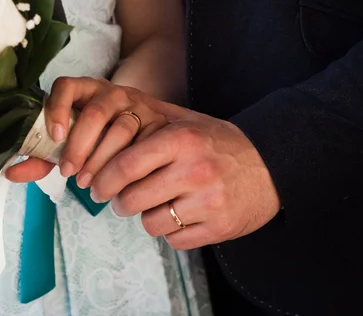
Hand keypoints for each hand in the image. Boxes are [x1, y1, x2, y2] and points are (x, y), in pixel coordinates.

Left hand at [6, 77, 167, 183]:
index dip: (58, 108)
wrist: (146, 129)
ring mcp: (136, 105)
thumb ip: (41, 156)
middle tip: (68, 173)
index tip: (55, 136)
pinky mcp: (157, 122)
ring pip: (122, 128)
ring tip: (88, 184)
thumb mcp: (68, 142)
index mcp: (84, 90)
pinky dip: (130, 163)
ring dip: (102, 159)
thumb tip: (9, 173)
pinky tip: (118, 180)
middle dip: (80, 146)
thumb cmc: (98, 136)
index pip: (66, 86)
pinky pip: (145, 142)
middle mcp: (110, 93)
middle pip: (95, 112)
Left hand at [7, 77, 280, 249]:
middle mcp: (195, 170)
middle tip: (119, 199)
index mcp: (181, 139)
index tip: (94, 185)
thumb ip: (144, 125)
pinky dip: (170, 231)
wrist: (269, 166)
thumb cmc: (216, 142)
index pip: (125, 165)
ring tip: (154, 204)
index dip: (102, 179)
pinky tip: (179, 214)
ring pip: (150, 223)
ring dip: (145, 217)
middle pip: (131, 199)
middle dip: (118, 202)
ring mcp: (209, 201)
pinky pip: (174, 239)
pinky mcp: (219, 228)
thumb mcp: (184, 122)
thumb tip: (93, 132)